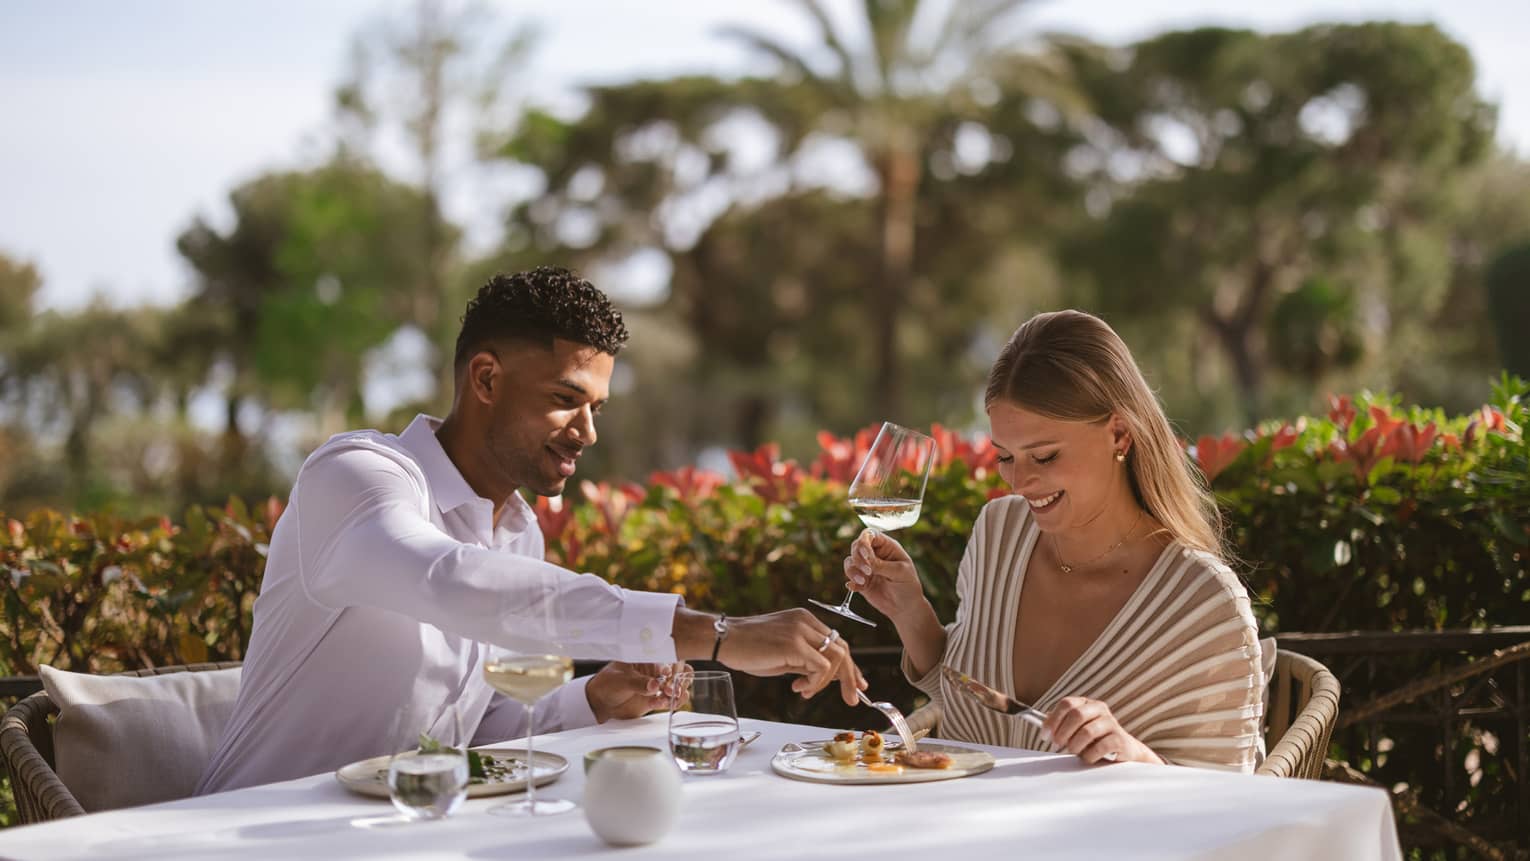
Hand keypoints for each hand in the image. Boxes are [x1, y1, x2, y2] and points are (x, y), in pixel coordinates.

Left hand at [585, 661, 689, 722]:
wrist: (600, 702)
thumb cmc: (607, 683)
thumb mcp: (621, 681)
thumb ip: (638, 683)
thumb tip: (654, 684)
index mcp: (648, 660)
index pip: (669, 658)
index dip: (673, 667)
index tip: (668, 676)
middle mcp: (655, 672)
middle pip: (678, 672)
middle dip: (679, 681)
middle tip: (671, 690)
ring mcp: (656, 686)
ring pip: (677, 687)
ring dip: (678, 693)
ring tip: (669, 698)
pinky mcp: (654, 700)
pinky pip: (669, 701)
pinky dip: (670, 703)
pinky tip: (661, 704)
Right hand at [718, 608, 865, 705]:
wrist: (723, 639)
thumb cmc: (747, 648)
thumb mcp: (783, 656)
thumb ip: (806, 662)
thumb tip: (829, 677)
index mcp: (804, 620)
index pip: (836, 641)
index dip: (850, 665)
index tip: (857, 684)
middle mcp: (806, 621)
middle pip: (843, 648)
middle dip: (850, 676)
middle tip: (852, 699)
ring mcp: (801, 630)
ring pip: (836, 658)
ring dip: (827, 682)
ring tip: (806, 692)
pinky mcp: (795, 643)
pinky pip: (821, 668)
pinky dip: (816, 683)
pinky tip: (798, 687)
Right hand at [843, 529, 926, 621]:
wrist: (905, 607)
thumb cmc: (908, 585)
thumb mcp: (900, 572)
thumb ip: (881, 565)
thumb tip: (865, 560)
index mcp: (886, 546)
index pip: (870, 535)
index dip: (864, 541)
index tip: (866, 555)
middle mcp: (874, 554)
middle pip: (856, 546)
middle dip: (858, 558)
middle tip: (868, 571)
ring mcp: (866, 567)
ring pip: (849, 561)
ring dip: (852, 570)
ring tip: (863, 581)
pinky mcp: (860, 580)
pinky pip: (849, 577)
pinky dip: (851, 582)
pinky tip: (858, 588)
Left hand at [1041, 696, 1161, 764]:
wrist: (1123, 752)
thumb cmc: (1094, 740)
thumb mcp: (1075, 730)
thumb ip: (1060, 725)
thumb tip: (1044, 725)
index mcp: (1086, 703)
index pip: (1067, 703)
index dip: (1053, 719)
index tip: (1045, 735)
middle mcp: (1100, 709)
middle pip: (1077, 715)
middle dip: (1063, 732)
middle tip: (1057, 746)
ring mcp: (1112, 723)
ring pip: (1088, 731)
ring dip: (1075, 745)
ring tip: (1073, 752)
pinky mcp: (1120, 739)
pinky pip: (1100, 747)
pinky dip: (1090, 756)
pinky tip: (1089, 758)